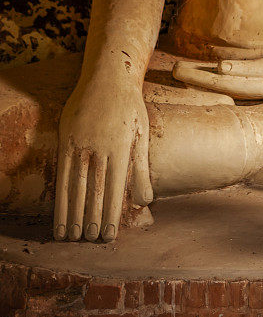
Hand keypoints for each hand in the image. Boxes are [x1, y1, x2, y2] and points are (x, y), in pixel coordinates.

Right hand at [54, 78, 151, 242]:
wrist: (107, 76)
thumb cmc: (130, 106)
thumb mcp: (141, 133)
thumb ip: (141, 167)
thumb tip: (147, 200)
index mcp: (120, 147)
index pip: (114, 188)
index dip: (110, 215)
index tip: (108, 236)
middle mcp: (99, 146)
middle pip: (94, 191)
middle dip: (92, 219)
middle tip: (91, 241)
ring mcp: (80, 142)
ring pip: (75, 185)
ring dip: (73, 213)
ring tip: (72, 236)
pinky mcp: (66, 138)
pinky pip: (62, 173)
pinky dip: (60, 197)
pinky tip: (60, 214)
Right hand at [172, 44, 262, 98]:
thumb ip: (248, 73)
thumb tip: (223, 65)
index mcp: (252, 91)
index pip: (219, 89)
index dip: (196, 84)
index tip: (173, 75)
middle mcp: (258, 91)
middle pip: (220, 88)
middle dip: (194, 81)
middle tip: (169, 72)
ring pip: (234, 84)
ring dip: (207, 80)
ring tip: (182, 72)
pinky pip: (258, 74)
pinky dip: (239, 72)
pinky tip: (221, 69)